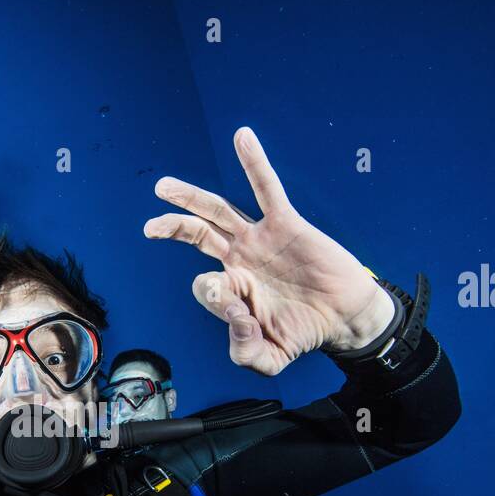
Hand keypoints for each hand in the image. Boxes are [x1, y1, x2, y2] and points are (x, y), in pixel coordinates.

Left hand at [144, 127, 394, 375]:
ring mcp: (260, 239)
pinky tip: (241, 138)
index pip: (205, 287)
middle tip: (150, 227)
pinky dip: (254, 163)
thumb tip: (234, 317)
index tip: (243, 316)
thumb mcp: (269, 358)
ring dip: (190, 197)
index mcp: (231, 289)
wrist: (344, 319)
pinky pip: (266, 188)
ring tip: (163, 187)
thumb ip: (245, 351)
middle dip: (172, 228)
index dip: (216, 300)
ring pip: (217, 211)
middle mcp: (240, 259)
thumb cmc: (304, 335)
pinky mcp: (285, 224)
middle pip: (196, 235)